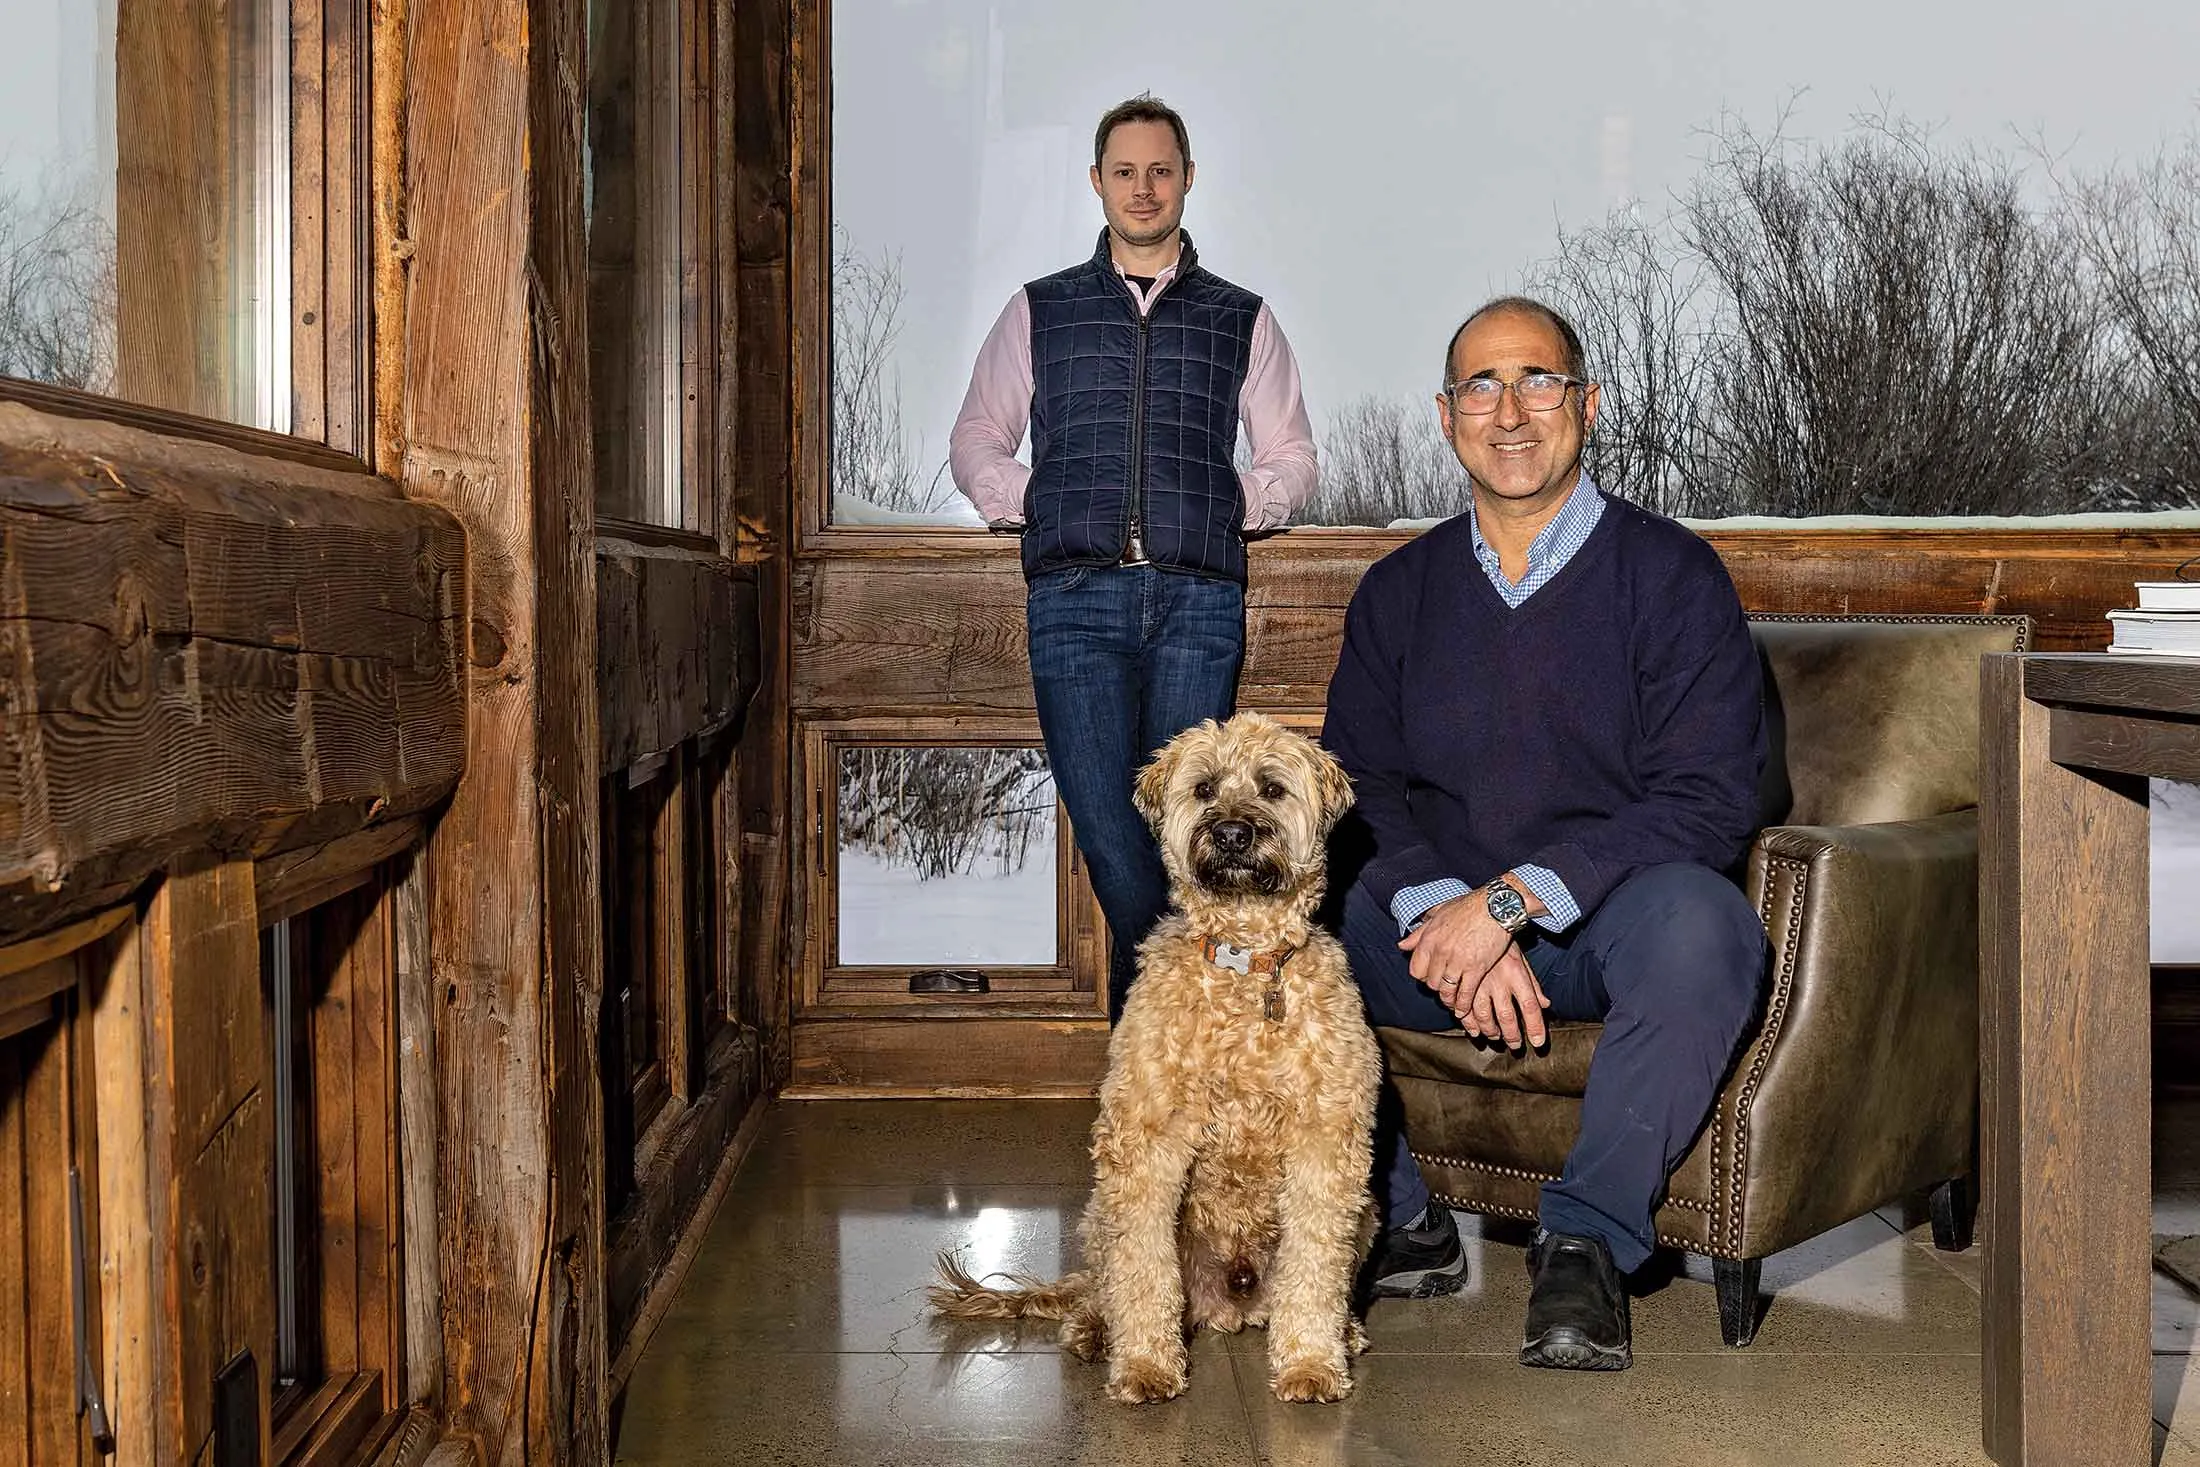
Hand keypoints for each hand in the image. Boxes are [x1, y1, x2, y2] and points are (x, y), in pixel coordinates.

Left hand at [1398, 893, 1512, 1008]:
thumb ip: (1419, 932)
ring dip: (1450, 1000)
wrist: (1496, 906)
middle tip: (1445, 991)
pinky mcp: (1476, 968)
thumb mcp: (1439, 914)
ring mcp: (1457, 961)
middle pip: (1432, 983)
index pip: (1416, 970)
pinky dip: (1463, 1004)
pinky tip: (1464, 1010)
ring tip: (1453, 1004)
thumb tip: (1402, 945)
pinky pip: (1465, 993)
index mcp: (1429, 939)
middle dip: (1438, 989)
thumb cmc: (1469, 907)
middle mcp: (1440, 951)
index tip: (1431, 978)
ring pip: (1447, 991)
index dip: (1423, 977)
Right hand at [1460, 943, 1550, 1049]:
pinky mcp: (1463, 982)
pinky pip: (1464, 1008)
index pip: (1531, 1007)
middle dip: (1512, 1035)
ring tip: (1494, 1036)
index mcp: (1517, 975)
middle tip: (1514, 1045)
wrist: (1480, 919)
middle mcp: (1500, 982)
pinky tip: (1474, 1029)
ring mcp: (1480, 983)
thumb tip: (1545, 1004)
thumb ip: (1533, 985)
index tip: (1537, 1042)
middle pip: (1507, 1017)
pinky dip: (1469, 1022)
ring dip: (1490, 1031)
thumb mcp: (1521, 960)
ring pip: (1484, 1016)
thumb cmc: (1502, 941)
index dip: (1535, 1027)